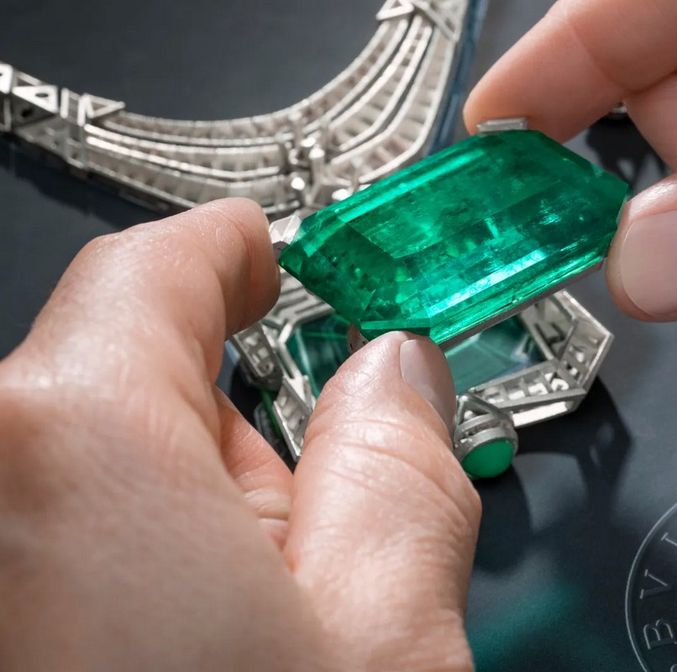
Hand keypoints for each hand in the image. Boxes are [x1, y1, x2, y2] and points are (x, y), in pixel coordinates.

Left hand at [0, 199, 479, 670]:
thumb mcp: (382, 641)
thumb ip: (397, 472)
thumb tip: (397, 382)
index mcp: (77, 457)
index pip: (148, 272)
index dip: (229, 254)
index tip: (269, 258)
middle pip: (117, 381)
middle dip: (227, 412)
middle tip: (319, 476)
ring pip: (81, 469)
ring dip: (178, 501)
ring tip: (266, 599)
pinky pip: (46, 539)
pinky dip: (126, 556)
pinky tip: (194, 630)